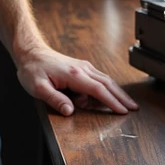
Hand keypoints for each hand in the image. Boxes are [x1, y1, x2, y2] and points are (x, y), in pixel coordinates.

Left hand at [16, 45, 138, 115]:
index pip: (98, 90)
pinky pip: (98, 79)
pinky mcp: (81, 67)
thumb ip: (55, 100)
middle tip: (134, 108)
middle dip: (122, 97)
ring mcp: (83, 67)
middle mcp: (82, 68)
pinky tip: (107, 97)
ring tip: (124, 105)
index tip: (123, 111)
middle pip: (108, 83)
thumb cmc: (32, 70)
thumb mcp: (38, 88)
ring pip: (105, 80)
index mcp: (74, 74)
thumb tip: (70, 111)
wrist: (30, 52)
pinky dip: (105, 88)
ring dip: (116, 92)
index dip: (112, 101)